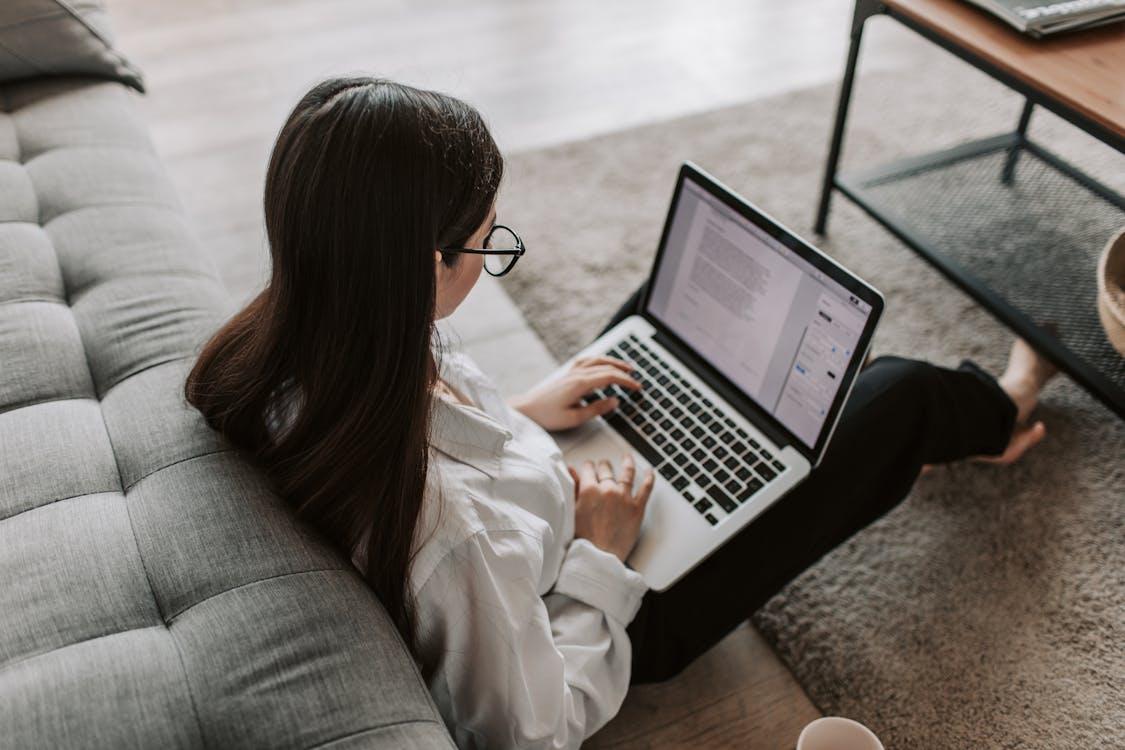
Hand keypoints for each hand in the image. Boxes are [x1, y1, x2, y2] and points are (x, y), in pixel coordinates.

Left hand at [509, 356, 640, 430]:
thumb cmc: (547, 416)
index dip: (626, 381)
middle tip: (636, 379)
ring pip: (597, 360)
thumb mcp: (575, 418)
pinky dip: (599, 359)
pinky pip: (587, 360)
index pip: (610, 377)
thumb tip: (615, 401)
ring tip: (625, 367)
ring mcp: (571, 371)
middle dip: (624, 372)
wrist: (526, 409)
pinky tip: (603, 362)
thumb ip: (597, 409)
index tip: (637, 387)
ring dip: (613, 362)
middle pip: (606, 366)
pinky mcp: (566, 373)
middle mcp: (576, 374)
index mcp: (580, 384)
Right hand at [569, 454, 654, 561]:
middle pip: (606, 469)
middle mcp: (608, 490)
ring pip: (627, 473)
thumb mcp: (571, 511)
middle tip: (603, 466)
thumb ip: (573, 488)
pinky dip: (649, 478)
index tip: (588, 468)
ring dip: (627, 462)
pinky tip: (650, 472)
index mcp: (589, 490)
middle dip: (603, 466)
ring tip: (627, 458)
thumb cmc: (582, 539)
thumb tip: (571, 470)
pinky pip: (646, 488)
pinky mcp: (637, 509)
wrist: (598, 558)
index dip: (587, 467)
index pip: (588, 468)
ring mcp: (624, 498)